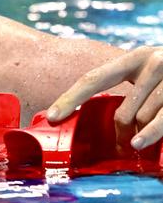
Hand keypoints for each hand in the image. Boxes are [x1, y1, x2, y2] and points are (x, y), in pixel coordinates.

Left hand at [47, 46, 162, 150]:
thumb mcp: (148, 71)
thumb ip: (128, 87)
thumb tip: (100, 116)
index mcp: (132, 58)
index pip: (92, 79)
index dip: (70, 98)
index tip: (52, 116)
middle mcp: (150, 62)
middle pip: (122, 111)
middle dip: (120, 131)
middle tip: (123, 141)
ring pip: (142, 119)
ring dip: (143, 133)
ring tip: (143, 136)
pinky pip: (162, 121)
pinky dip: (151, 134)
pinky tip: (140, 144)